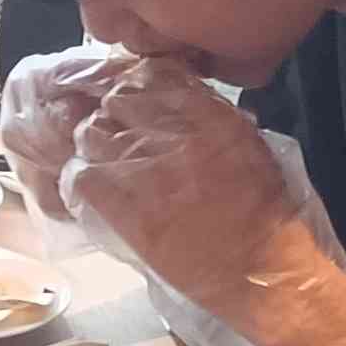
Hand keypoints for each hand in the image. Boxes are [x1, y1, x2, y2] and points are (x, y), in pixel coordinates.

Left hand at [3, 51, 345, 345]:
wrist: (264, 269)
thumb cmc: (264, 209)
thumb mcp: (247, 144)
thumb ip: (210, 116)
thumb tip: (174, 98)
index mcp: (211, 118)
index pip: (152, 75)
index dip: (134, 85)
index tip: (132, 100)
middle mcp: (177, 139)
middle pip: (115, 101)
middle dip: (112, 115)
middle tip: (115, 133)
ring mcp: (150, 176)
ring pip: (91, 135)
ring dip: (93, 145)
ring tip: (103, 160)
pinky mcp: (130, 214)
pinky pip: (84, 178)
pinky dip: (81, 177)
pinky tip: (93, 186)